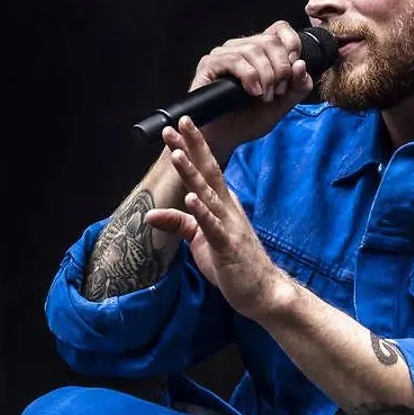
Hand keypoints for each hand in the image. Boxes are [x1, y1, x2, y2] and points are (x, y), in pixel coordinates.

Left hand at [143, 116, 292, 320]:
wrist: (262, 290)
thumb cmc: (234, 263)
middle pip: (208, 173)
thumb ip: (180, 223)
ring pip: (207, 195)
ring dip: (192, 174)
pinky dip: (202, 211)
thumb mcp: (200, 241)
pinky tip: (192, 198)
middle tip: (179, 124)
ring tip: (177, 154)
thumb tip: (151, 213)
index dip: (191, 149)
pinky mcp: (227, 246)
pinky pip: (213, 226)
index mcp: (222, 205)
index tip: (178, 128)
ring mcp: (228, 226)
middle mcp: (227, 209)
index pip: (205, 171)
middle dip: (192, 148)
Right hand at [191, 20, 315, 153]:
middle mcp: (242, 47)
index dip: (293, 43)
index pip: (280, 28)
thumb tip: (301, 64)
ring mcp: (224, 54)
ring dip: (266, 76)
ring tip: (264, 96)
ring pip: (254, 50)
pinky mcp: (209, 64)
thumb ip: (298, 86)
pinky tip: (252, 92)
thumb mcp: (284, 104)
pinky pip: (234, 60)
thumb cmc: (251, 119)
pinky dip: (249, 76)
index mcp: (262, 52)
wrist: (227, 137)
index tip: (295, 67)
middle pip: (270, 41)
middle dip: (281, 68)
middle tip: (278, 92)